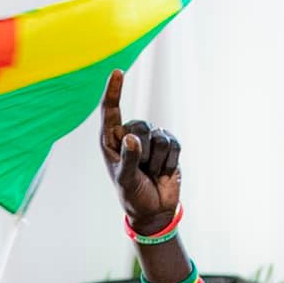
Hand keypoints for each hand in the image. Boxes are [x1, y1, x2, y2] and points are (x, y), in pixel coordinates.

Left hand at [98, 69, 180, 231]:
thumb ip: (129, 159)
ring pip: (158, 136)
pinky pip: (173, 144)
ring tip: (152, 173)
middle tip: (142, 170)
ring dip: (157, 159)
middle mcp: (129, 136)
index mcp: (111, 141)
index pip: (110, 111)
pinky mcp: (168, 146)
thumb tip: (131, 137)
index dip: (114, 91)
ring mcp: (150, 140)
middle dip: (144, 150)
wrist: (155, 211)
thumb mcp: (127, 180)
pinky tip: (164, 172)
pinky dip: (170, 161)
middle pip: (141, 125)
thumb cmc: (133, 196)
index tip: (118, 72)